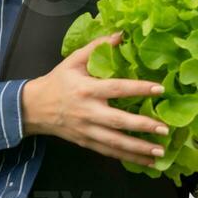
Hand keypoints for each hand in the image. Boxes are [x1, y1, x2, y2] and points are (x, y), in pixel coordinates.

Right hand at [20, 32, 170, 164]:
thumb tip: (121, 34)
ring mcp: (87, 130)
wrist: (33, 108)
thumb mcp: (73, 60)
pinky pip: (109, 153)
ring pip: (115, 143)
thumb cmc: (57, 81)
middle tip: (165, 129)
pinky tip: (146, 163)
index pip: (117, 89)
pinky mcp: (86, 143)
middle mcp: (88, 112)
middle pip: (118, 121)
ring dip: (139, 150)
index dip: (139, 89)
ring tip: (160, 153)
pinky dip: (128, 159)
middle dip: (142, 126)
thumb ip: (97, 47)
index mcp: (86, 89)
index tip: (160, 89)